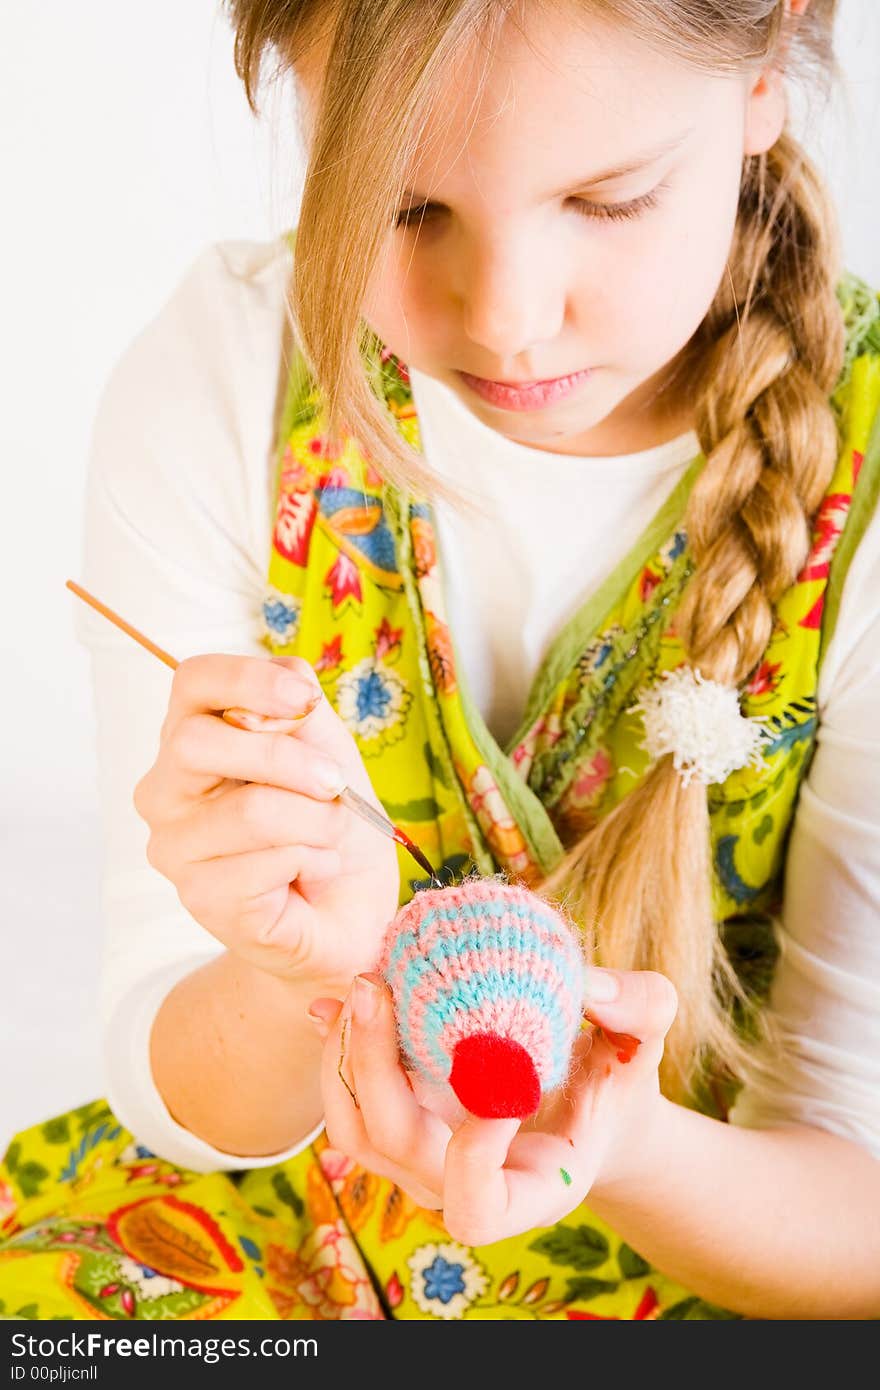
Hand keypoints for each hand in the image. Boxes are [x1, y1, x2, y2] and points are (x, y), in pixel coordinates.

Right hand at [133, 653, 399, 994]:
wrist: (348, 911)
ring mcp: (175, 849)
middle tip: (333, 783)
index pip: (191, 681)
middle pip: (197, 743)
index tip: (302, 699)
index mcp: (192, 740)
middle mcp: (165, 791)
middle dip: (286, 758)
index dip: (246, 679)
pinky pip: (268, 862)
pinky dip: (314, 860)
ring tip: (330, 835)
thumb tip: (291, 682)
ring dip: (317, 820)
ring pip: (248, 809)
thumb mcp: (328, 752)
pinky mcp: (200, 899)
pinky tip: (313, 872)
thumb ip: (303, 712)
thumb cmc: (330, 825)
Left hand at [308, 966, 676, 1243]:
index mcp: (532, 1189)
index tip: (496, 1087)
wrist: (587, 1097)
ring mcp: (424, 1162)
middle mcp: (465, 1186)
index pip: (478, 1208)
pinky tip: (334, 1002)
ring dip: (345, 1058)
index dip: (471, 1158)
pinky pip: (349, 1102)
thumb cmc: (619, 1075)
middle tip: (377, 986)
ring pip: (356, 1131)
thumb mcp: (647, 1040)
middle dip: (374, 1068)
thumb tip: (587, 983)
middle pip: (395, 1150)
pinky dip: (335, 1051)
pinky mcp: (399, 1125)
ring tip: (365, 986)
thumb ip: (641, 1008)